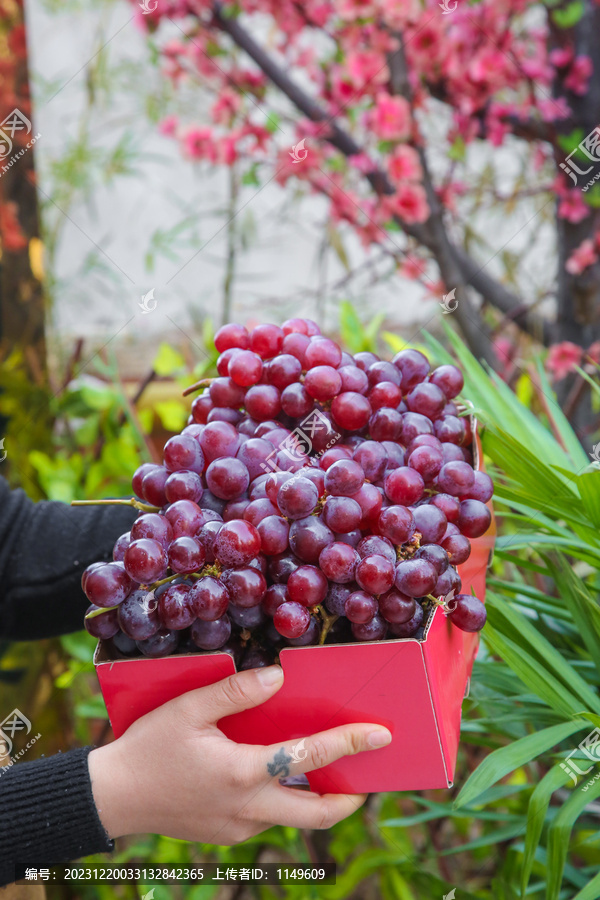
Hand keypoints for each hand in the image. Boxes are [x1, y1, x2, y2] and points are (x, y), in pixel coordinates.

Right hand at [88, 664, 391, 844]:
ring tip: (327, 772)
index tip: (381, 735)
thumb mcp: (188, 709)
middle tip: (367, 778)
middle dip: (349, 798)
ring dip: (316, 799)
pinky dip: (282, 799)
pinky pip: (267, 818)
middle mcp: (248, 808)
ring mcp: (239, 827)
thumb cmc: (149, 748)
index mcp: (243, 773)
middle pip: (318, 814)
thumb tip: (278, 676)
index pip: (310, 758)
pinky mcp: (227, 835)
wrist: (113, 798)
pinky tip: (273, 774)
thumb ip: (235, 692)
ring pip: (294, 819)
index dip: (350, 744)